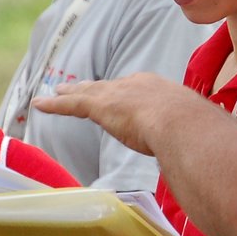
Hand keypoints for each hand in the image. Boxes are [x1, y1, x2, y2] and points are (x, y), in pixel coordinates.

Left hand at [32, 73, 200, 156]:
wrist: (181, 123)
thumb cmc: (192, 129)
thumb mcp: (189, 129)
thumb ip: (185, 136)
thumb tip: (196, 151)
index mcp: (157, 88)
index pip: (135, 91)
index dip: (125, 96)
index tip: (122, 101)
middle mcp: (135, 84)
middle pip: (108, 87)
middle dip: (94, 88)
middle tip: (81, 87)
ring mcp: (117, 94)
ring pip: (87, 92)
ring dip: (70, 93)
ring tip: (56, 92)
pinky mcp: (100, 106)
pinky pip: (71, 104)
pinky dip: (54, 104)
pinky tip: (39, 103)